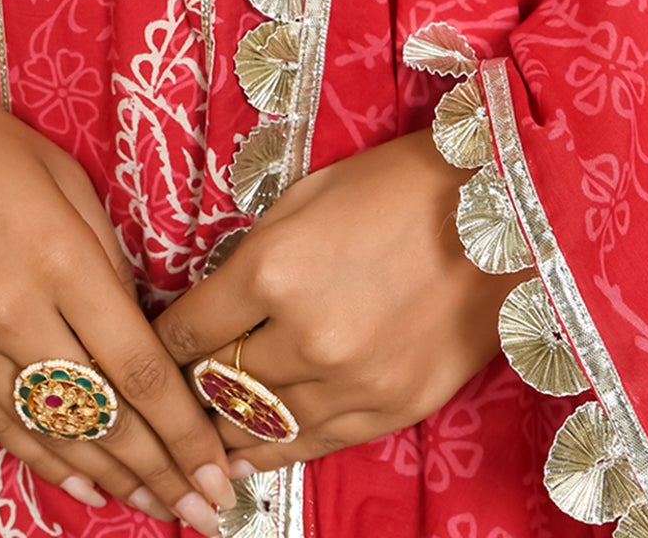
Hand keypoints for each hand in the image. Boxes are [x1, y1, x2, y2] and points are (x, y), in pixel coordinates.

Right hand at [0, 50, 235, 532]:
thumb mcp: (63, 176)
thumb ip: (105, 257)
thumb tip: (138, 324)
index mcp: (61, 259)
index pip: (139, 370)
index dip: (185, 432)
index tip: (218, 470)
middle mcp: (14, 315)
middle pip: (103, 417)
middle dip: (162, 472)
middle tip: (206, 511)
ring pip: (52, 435)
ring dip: (113, 479)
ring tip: (160, 507)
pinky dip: (47, 462)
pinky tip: (86, 485)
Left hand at [153, 131, 510, 473]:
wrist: (499, 213)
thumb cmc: (395, 187)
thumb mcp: (304, 199)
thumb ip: (253, 257)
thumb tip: (212, 306)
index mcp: (274, 268)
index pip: (186, 329)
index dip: (160, 343)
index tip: (147, 349)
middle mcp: (305, 336)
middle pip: (216, 383)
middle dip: (187, 387)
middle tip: (167, 393)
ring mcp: (350, 381)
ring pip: (257, 426)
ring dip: (222, 427)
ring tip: (197, 432)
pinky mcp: (390, 409)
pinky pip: (311, 445)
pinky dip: (272, 453)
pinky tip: (244, 458)